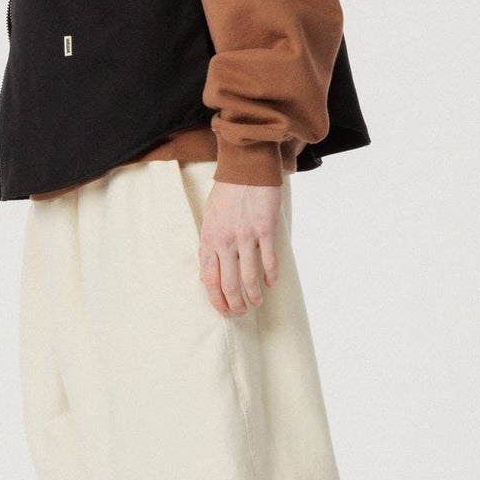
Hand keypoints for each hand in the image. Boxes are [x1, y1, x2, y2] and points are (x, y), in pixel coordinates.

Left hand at [197, 179, 282, 315]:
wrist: (246, 167)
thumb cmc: (227, 191)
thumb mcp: (210, 216)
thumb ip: (211, 241)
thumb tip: (212, 266)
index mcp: (208, 239)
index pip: (209, 280)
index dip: (217, 300)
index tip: (224, 311)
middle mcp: (224, 241)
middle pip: (228, 284)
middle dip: (235, 304)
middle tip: (242, 313)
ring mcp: (245, 236)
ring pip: (248, 278)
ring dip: (254, 295)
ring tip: (257, 302)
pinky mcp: (264, 230)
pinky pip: (268, 261)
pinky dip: (270, 276)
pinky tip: (271, 283)